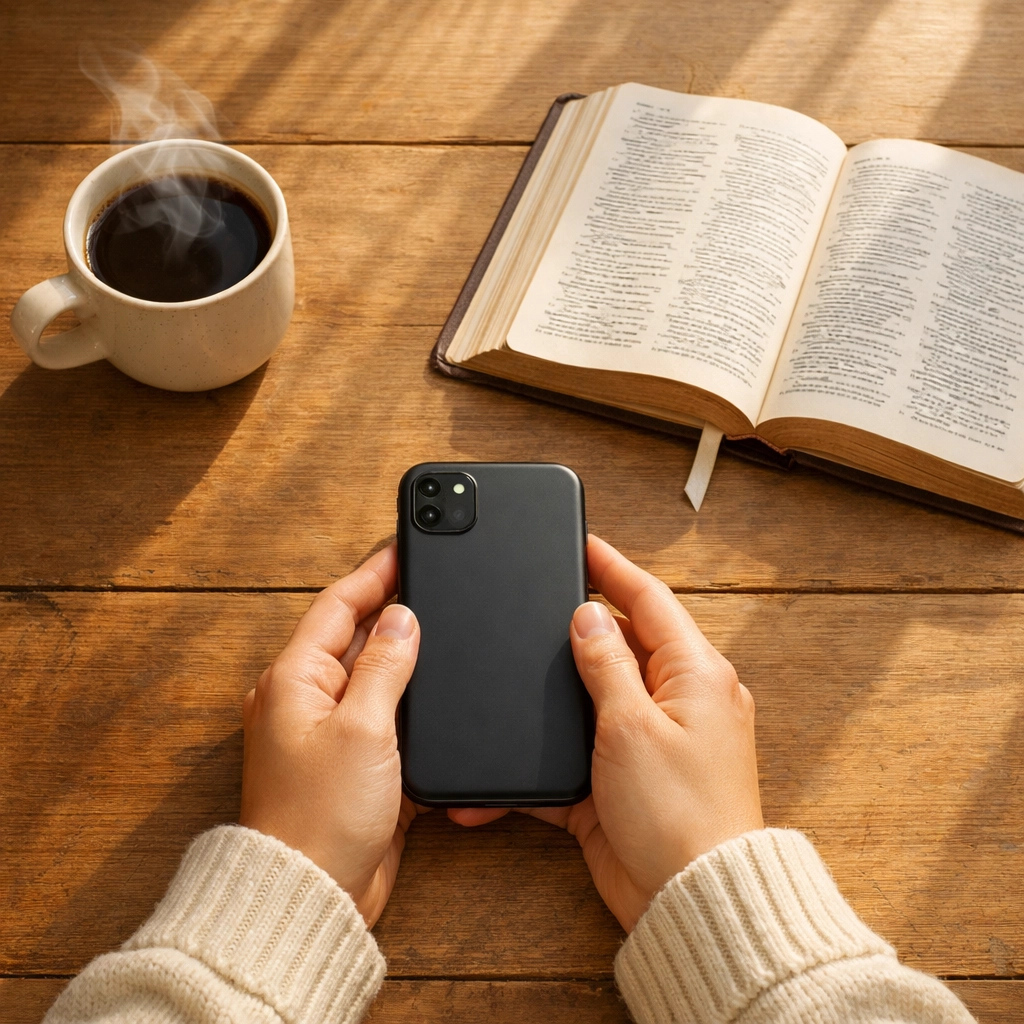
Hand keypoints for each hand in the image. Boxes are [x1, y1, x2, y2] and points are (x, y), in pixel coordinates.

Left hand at [239, 543, 422, 926]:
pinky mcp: (353, 761)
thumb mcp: (363, 727)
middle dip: (392, 608)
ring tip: (438, 623)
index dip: (374, 573)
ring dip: (403, 653)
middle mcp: (307, 699)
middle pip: (354, 635)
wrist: (315, 894)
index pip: (337, 605)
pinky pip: (384, 713)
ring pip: (374, 674)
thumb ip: (386, 665)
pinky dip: (408, 698)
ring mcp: (329, 731)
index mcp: (294, 679)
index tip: (404, 548)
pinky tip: (433, 688)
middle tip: (429, 578)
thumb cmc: (320, 817)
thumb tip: (402, 618)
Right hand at [450, 535, 761, 931]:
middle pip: (622, 643)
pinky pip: (581, 751)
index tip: (582, 542)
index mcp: (695, 675)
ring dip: (560, 690)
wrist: (689, 902)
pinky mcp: (625, 779)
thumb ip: (606, 664)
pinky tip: (522, 750)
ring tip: (526, 667)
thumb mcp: (633, 725)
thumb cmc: (681, 817)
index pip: (649, 600)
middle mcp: (679, 701)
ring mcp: (652, 740)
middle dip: (580, 625)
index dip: (612, 568)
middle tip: (541, 599)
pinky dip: (552, 752)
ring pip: (595, 695)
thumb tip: (590, 616)